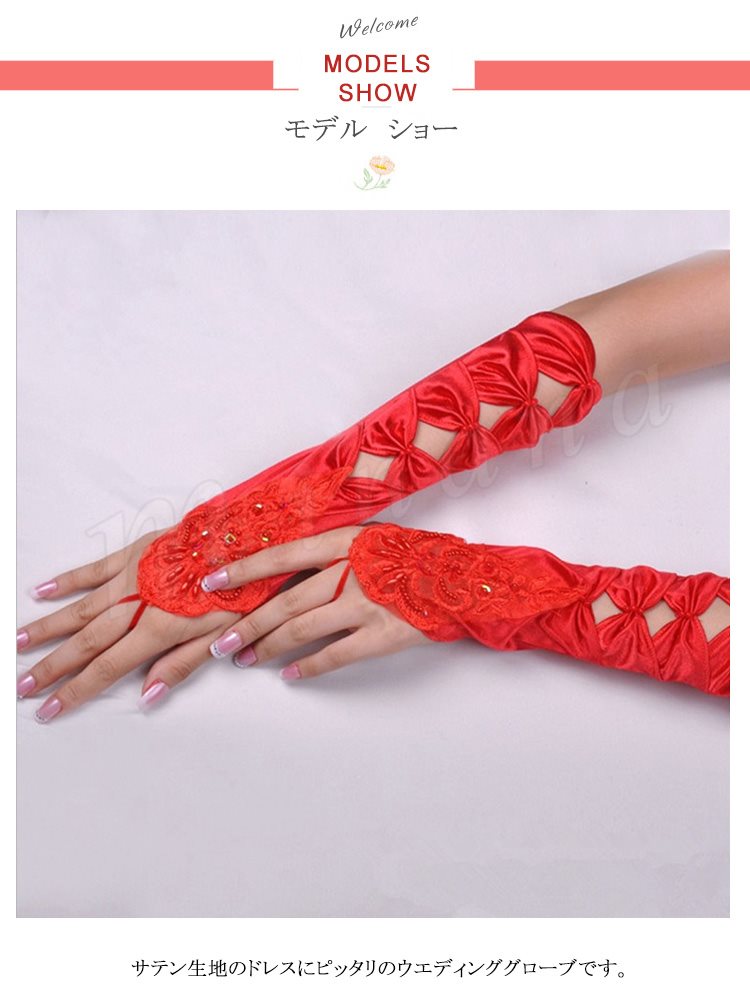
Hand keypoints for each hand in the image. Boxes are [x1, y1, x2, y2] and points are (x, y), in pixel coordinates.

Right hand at [17, 531, 240, 722]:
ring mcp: (132, 575)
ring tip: (17, 642)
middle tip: (21, 684)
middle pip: (86, 640)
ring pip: (81, 607)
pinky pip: (93, 569)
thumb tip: (148, 695)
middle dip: (52, 666)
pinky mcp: (135, 552)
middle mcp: (138, 602)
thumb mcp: (223, 632)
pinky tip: (41, 591)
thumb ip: (182, 664)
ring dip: (47, 627)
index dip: (76, 690)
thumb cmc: (241, 586)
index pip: (107, 667)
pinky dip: (67, 581)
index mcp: (159, 627)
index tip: (48, 708)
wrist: (248, 533)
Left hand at [140, 525, 429, 685]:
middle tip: (216, 643)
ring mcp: (366, 603)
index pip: (281, 556)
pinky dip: (309, 666)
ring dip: (268, 647)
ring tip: (244, 659)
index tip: (210, 581)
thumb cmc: (412, 554)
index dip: (243, 570)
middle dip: (246, 624)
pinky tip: (290, 675)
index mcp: (343, 540)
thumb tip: (281, 564)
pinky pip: (336, 654)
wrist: (462, 578)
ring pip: (302, 629)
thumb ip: (330, 548)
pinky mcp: (383, 634)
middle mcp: (350, 570)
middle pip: (284, 601)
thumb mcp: (369, 536)